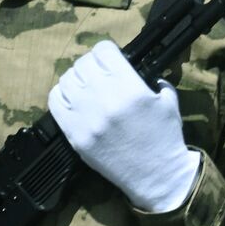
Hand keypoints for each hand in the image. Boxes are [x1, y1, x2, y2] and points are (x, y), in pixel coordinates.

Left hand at [48, 40, 200, 212]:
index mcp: (131, 88)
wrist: (156, 174)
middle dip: (92, 64)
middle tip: (99, 72)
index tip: (111, 57)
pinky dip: (61, 95)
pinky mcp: (74, 135)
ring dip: (76, 78)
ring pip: (66, 80)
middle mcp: (105, 99)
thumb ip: (154, 79)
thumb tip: (136, 68)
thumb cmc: (164, 137)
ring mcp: (86, 118)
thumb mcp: (168, 101)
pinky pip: (55, 103)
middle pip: (83, 64)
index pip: (104, 51)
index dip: (107, 51)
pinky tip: (73, 98)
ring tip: (85, 85)